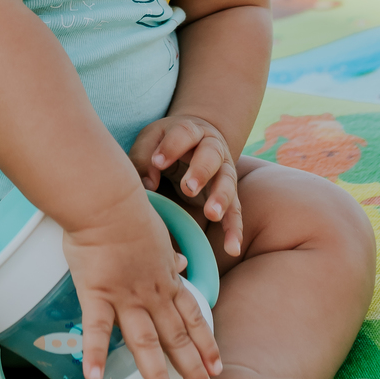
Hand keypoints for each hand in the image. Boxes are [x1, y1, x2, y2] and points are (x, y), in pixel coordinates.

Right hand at [61, 185, 221, 378]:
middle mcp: (152, 293)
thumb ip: (170, 254)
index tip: (218, 365)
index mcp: (166, 277)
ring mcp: (126, 296)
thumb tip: (183, 263)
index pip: (193, 315)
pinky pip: (96, 329)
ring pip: (145, 342)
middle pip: (176, 336)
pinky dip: (95, 354)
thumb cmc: (129, 209)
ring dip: (155, 374)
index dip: (206, 342)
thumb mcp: (160, 232)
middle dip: (193, 368)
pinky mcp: (98, 294)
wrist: (108, 199)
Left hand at [130, 114, 243, 258]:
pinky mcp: (229, 195)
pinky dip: (235, 230)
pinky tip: (232, 248)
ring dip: (221, 198)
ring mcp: (224, 171)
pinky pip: (236, 212)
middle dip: (201, 171)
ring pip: (228, 182)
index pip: (184, 134)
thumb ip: (144, 157)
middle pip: (211, 155)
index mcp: (191, 130)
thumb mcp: (150, 142)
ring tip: (211, 215)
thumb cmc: (165, 144)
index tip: (156, 162)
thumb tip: (147, 185)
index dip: (171, 147)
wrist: (196, 142)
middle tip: (188, 187)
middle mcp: (213, 148)